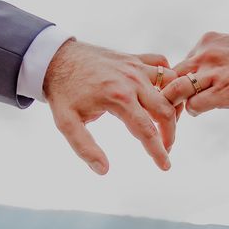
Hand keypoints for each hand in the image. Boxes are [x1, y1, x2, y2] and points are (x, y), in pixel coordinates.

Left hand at [43, 40, 177, 174]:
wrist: (55, 59)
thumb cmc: (62, 93)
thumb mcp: (66, 123)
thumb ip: (85, 148)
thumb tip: (103, 170)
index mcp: (118, 98)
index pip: (147, 131)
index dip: (158, 152)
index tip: (165, 166)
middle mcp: (132, 80)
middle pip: (166, 111)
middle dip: (170, 134)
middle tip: (165, 149)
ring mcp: (135, 66)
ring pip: (170, 85)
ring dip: (173, 105)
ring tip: (166, 124)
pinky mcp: (134, 58)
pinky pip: (161, 64)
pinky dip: (168, 78)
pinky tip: (163, 93)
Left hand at [161, 32, 228, 115]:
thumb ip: (211, 58)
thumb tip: (197, 74)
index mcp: (206, 42)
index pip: (178, 65)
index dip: (174, 82)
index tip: (177, 94)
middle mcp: (206, 54)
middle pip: (171, 77)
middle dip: (167, 95)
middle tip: (168, 108)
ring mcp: (214, 73)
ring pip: (176, 91)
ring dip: (175, 106)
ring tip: (179, 115)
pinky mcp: (223, 91)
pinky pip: (194, 105)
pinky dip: (194, 111)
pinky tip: (202, 111)